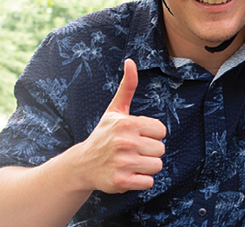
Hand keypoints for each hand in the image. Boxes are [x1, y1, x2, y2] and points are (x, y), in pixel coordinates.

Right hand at [74, 59, 165, 193]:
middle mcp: (125, 142)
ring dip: (146, 167)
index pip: (161, 131)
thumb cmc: (103, 135)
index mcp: (127, 123)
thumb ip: (127, 87)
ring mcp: (122, 163)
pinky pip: (148, 182)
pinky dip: (140, 181)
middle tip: (131, 151)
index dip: (151, 135)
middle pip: (160, 150)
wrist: (83, 164)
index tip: (136, 136)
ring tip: (130, 162)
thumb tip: (131, 61)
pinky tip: (127, 174)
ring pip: (157, 166)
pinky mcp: (121, 181)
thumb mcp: (115, 110)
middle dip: (149, 152)